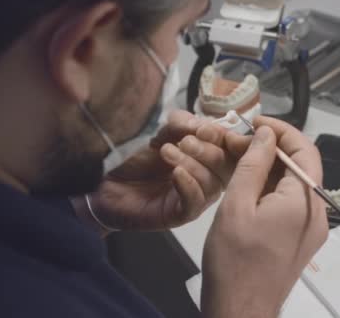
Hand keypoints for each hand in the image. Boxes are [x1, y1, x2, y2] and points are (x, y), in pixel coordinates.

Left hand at [73, 110, 236, 233]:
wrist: (106, 186)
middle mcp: (208, 179)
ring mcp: (196, 198)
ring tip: (167, 153)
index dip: (225, 137)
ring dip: (192, 163)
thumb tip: (202, 124)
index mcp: (209, 158)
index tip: (206, 129)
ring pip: (210, 183)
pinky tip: (175, 173)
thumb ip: (182, 125)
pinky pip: (195, 202)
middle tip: (184, 141)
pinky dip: (188, 185)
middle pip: (226, 165)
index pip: (232, 148)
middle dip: (207, 149)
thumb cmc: (137, 161)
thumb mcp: (162, 135)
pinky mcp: (181, 214)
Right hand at [200, 117, 328, 317]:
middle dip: (273, 148)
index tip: (256, 123)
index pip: (304, 149)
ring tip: (240, 162)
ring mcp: (311, 229)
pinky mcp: (300, 239)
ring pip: (294, 184)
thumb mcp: (237, 205)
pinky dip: (272, 189)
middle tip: (241, 142)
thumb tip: (267, 135)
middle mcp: (316, 214)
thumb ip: (254, 165)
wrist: (241, 311)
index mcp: (304, 202)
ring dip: (270, 168)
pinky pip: (291, 203)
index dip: (281, 130)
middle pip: (301, 166)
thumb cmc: (235, 264)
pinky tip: (247, 188)